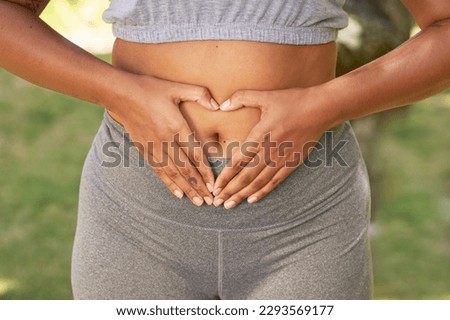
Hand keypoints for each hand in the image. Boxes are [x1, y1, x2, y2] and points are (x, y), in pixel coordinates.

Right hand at [107, 74, 219, 205]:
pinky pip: (159, 171)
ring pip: (173, 173)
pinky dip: (169, 183)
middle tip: (210, 201)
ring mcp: (154, 147)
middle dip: (199, 186)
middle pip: (186, 169)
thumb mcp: (176, 87)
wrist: (120, 94)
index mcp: (176, 126)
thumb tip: (217, 104)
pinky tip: (177, 194)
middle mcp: (166, 141)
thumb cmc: (150, 89)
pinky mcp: (144, 150)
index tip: (214, 185)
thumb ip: (199, 94)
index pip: (195, 154)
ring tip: (197, 202)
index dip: (206, 171)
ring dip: (186, 189)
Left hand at [212, 87, 333, 208]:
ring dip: (243, 194)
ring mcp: (282, 158)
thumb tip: (222, 105)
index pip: (238, 160)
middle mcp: (270, 150)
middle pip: (246, 176)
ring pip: (259, 181)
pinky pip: (275, 181)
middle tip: (217, 202)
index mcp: (261, 135)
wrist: (321, 109)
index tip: (215, 187)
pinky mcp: (293, 162)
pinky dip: (263, 191)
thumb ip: (242, 98)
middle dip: (230, 190)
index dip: (225, 176)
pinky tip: (252, 199)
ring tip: (230, 205)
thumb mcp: (266, 96)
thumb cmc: (293, 100)